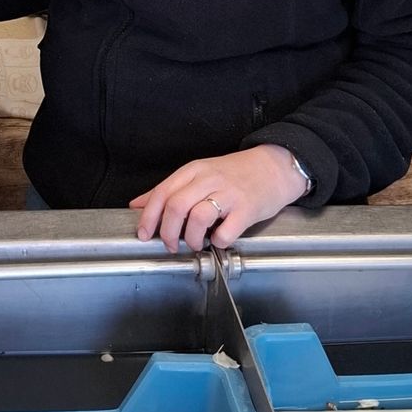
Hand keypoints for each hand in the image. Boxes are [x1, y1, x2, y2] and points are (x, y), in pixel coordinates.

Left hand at [129, 145, 308, 252]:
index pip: (162, 193)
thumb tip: (138, 204)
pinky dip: (218, 242)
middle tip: (170, 245)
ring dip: (192, 239)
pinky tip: (219, 240)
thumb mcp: (199, 174)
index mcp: (194, 170)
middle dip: (168, 232)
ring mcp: (229, 194)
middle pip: (177, 206)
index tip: (144, 234)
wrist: (274, 166)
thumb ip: (169, 190)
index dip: (149, 217)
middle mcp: (209, 179)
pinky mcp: (247, 209)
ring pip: (198, 218)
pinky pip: (226, 232)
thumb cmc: (235, 173)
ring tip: (196, 244)